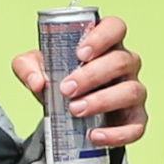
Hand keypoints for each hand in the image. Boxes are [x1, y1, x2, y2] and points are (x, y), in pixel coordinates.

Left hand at [13, 17, 145, 147]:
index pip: (115, 27)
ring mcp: (133, 91)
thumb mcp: (36, 68)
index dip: (102, 37)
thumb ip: (27, 67)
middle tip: (66, 89)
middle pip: (121, 61)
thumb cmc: (59, 80)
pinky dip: (117, 133)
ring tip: (75, 110)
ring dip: (103, 101)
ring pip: (131, 91)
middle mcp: (125, 64)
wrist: (65, 114)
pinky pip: (136, 127)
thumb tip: (37, 82)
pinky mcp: (135, 120)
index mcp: (106, 44)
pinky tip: (94, 135)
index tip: (80, 53)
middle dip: (92, 75)